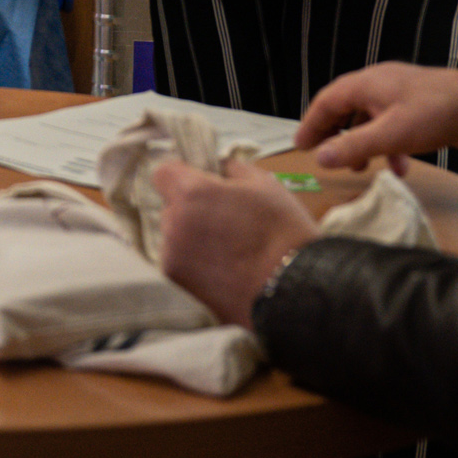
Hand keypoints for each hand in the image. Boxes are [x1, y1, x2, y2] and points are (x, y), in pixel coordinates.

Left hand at [153, 156, 319, 328]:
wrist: (294, 289)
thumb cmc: (283, 233)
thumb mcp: (265, 184)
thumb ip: (232, 169)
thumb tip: (219, 168)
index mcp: (191, 193)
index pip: (163, 173)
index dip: (181, 176)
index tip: (201, 184)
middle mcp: (173, 223)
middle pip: (170, 207)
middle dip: (190, 210)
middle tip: (224, 221)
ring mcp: (172, 256)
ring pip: (174, 236)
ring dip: (192, 238)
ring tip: (228, 249)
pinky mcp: (179, 283)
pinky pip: (180, 262)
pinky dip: (195, 264)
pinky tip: (224, 269)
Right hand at [297, 62, 457, 169]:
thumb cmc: (435, 114)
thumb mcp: (391, 134)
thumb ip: (354, 146)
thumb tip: (320, 158)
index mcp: (367, 83)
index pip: (327, 101)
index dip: (312, 124)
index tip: (301, 145)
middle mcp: (380, 86)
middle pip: (346, 109)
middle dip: (336, 134)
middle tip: (324, 156)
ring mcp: (400, 97)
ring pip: (370, 120)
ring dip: (363, 144)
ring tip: (360, 168)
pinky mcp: (418, 110)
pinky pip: (393, 127)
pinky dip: (390, 146)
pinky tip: (399, 167)